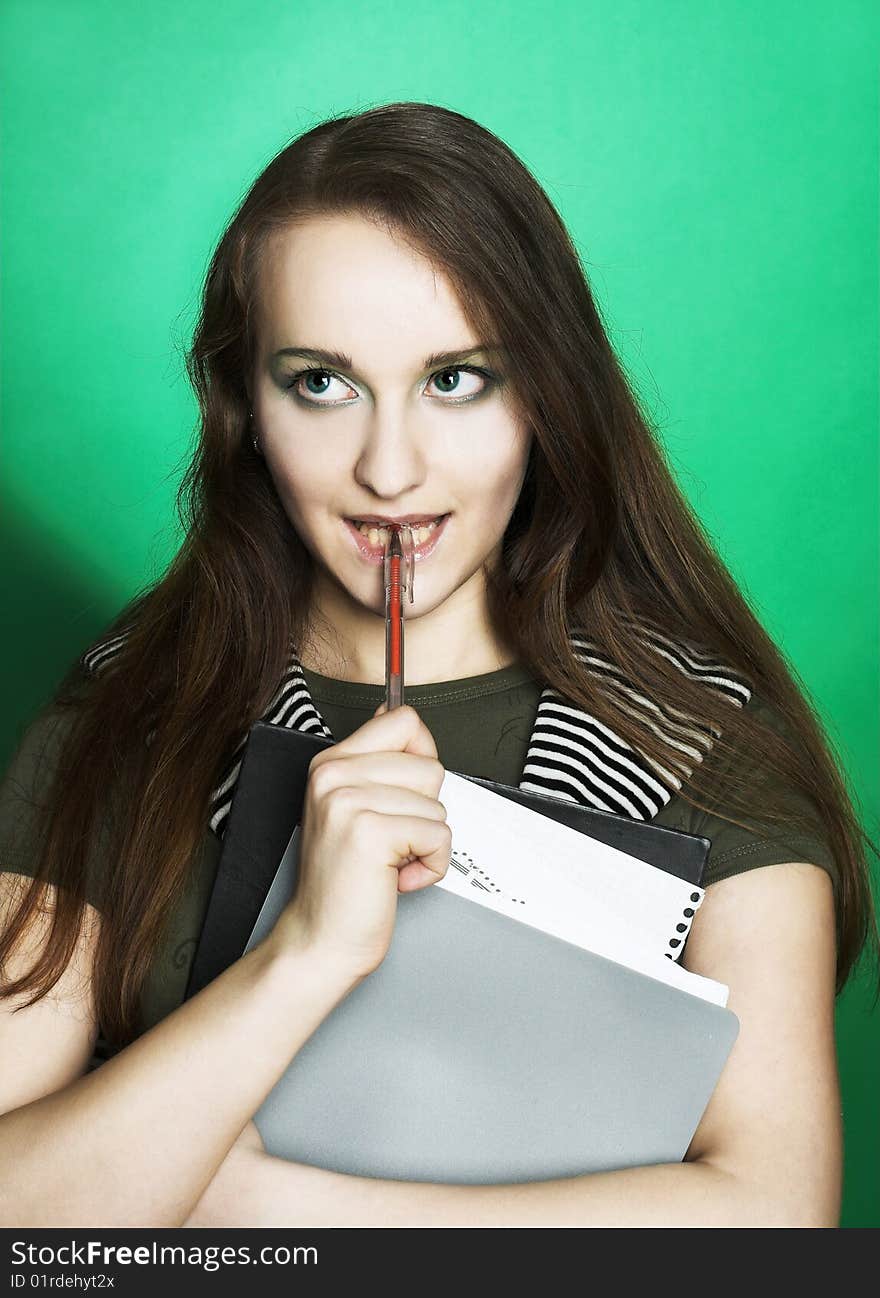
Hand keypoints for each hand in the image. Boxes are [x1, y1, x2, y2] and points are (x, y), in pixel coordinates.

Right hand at [273, 702, 450, 979]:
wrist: (321, 938)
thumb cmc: (345, 880)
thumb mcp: (353, 807)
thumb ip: (377, 762)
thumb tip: (395, 710)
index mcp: (331, 762)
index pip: (404, 720)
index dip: (421, 758)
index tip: (403, 794)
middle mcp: (334, 775)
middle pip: (430, 765)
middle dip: (424, 811)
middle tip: (388, 841)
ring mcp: (348, 802)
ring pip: (438, 805)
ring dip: (426, 843)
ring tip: (389, 861)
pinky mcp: (369, 833)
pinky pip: (439, 836)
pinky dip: (430, 865)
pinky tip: (395, 878)